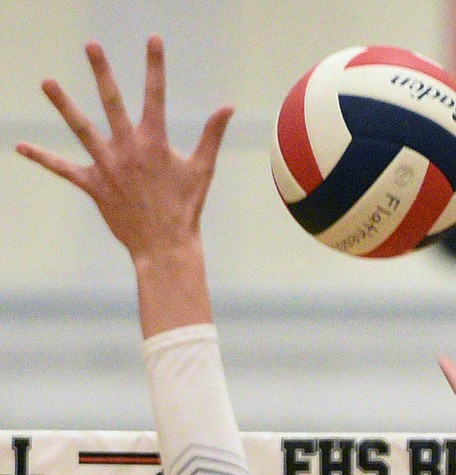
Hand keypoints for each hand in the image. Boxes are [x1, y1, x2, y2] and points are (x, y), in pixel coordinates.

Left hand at [16, 35, 231, 264]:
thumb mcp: (202, 170)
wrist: (166, 247)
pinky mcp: (95, 186)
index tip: (153, 39)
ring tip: (46, 81)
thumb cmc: (186, 209)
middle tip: (92, 46)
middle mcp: (128, 150)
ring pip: (82, 130)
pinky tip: (20, 147)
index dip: (155, 66)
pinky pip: (64, 170)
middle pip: (112, 103)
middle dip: (103, 73)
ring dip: (63, 105)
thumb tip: (229, 107)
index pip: (155, 96)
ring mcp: (109, 168)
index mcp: (154, 144)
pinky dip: (43, 158)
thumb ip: (211, 135)